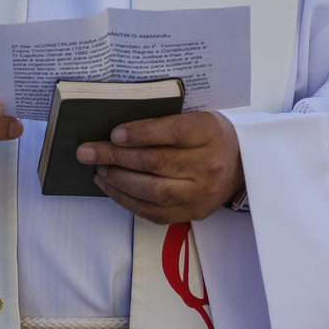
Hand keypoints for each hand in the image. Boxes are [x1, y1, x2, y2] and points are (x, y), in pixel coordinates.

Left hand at [77, 110, 242, 223]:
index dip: (140, 133)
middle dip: (115, 157)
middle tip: (88, 151)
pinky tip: (109, 186)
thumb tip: (116, 131)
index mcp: (210, 133)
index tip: (114, 134)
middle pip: (156, 162)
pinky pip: (152, 211)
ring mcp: (199, 193)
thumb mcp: (196, 117)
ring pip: (152, 190)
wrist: (241, 166)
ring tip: (98, 169)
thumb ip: (163, 121)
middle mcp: (208, 165)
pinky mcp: (191, 212)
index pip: (174, 132)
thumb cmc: (209, 136)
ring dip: (117, 179)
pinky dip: (125, 199)